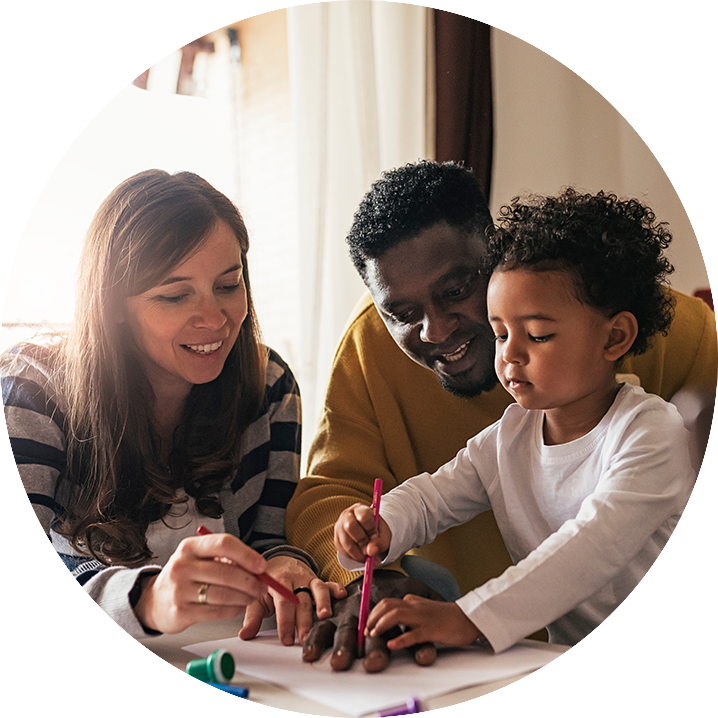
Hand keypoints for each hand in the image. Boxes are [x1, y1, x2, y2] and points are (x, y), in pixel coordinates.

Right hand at [134, 532, 267, 633]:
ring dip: (245, 597)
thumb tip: (258, 568)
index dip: (247, 554)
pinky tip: (240, 606)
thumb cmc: (187, 576)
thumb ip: (226, 559)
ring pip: (223, 594)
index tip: (261, 565)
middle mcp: (182, 565)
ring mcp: (179, 590)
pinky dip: (234, 609)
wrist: (154, 600)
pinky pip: (216, 611)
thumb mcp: (200, 559)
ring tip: (253, 596)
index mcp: (190, 547)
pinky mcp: (180, 612)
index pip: (223, 544)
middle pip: (226, 572)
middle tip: (263, 585)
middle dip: (250, 581)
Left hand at [239, 555, 346, 645]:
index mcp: (278, 581)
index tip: (287, 639)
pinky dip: (336, 588)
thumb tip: (245, 635)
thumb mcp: (256, 597)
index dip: (286, 622)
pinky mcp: (318, 580)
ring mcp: (308, 578)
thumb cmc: (267, 583)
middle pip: (302, 599)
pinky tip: (342, 594)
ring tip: (325, 616)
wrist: (279, 561)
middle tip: (305, 638)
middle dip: (304, 620)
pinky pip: (328, 582)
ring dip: (323, 602)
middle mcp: (295, 578)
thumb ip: (252, 616)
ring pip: (318, 588)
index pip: (283, 602)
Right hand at [334, 503, 391, 564]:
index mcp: (361, 509)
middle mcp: (347, 515)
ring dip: (358, 553)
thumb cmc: (376, 531)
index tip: (376, 538)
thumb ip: (380, 542)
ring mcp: (339, 527)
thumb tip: (370, 551)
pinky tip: (361, 556)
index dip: (370, 529)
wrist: (367, 533)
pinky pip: (343, 551)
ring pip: (345, 541)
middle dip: (362, 540)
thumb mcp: (384, 534)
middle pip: (350, 526)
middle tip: (370, 550)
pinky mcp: (336, 540)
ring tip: (368, 557)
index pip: (363, 516)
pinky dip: (353, 557)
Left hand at [367, 594, 481, 650]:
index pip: (387, 603)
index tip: (366, 624)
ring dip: (381, 624)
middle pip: (387, 606)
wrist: (469, 618)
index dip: (373, 613)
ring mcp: (423, 618)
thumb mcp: (426, 607)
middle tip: (365, 631)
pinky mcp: (432, 630)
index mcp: (412, 602)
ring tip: (373, 634)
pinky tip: (392, 644)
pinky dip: (400, 639)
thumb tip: (396, 607)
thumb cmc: (448, 616)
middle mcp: (415, 607)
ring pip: (396, 615)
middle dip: (372, 617)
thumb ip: (411, 606)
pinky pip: (413, 634)